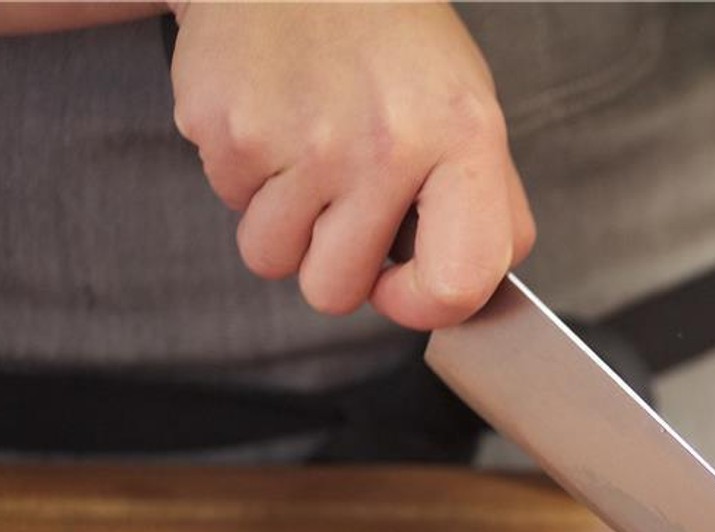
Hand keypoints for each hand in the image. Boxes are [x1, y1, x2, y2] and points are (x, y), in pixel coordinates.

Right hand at [169, 2, 534, 329]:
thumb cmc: (394, 44)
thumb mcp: (470, 110)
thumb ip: (485, 207)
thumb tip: (468, 294)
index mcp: (462, 141)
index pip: (456, 286)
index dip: (420, 305)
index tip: (400, 283)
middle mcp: (385, 145)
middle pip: (336, 292)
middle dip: (332, 262)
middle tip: (342, 199)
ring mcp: (301, 140)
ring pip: (274, 259)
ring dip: (284, 224)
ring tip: (307, 154)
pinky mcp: (229, 128)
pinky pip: (230, 204)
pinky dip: (246, 175)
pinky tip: (273, 119)